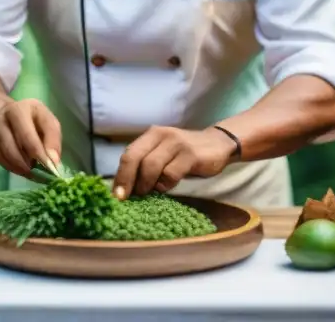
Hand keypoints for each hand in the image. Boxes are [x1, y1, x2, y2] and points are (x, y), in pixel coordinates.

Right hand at [0, 98, 61, 177]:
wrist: (11, 117)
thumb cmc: (35, 121)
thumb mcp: (48, 124)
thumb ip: (53, 140)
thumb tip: (53, 162)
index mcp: (22, 109)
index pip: (29, 132)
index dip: (40, 151)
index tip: (51, 166)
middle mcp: (5, 116)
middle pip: (16, 142)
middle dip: (31, 160)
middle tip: (41, 172)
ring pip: (7, 153)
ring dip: (22, 166)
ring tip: (33, 172)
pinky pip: (0, 160)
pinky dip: (13, 168)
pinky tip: (23, 170)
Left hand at [112, 126, 236, 199]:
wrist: (218, 143)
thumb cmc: (184, 153)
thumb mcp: (163, 152)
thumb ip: (146, 162)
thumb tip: (125, 187)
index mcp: (151, 135)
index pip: (129, 154)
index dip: (120, 175)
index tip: (116, 195)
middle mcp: (161, 135)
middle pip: (135, 159)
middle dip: (128, 181)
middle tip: (126, 199)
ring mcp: (176, 143)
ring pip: (151, 167)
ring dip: (146, 184)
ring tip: (148, 193)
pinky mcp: (190, 155)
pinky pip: (170, 174)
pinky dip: (165, 185)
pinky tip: (167, 187)